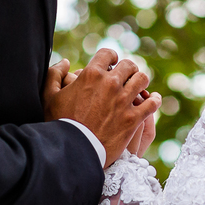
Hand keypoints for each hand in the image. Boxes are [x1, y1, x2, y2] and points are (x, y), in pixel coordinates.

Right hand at [43, 48, 161, 166]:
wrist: (73, 151)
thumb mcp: (49, 97)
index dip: (111, 57)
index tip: (112, 63)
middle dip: (128, 70)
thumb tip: (65, 62)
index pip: (108, 53)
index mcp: (91, 74)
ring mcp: (123, 101)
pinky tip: (153, 100)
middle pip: (129, 65)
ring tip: (138, 87)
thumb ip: (54, 74)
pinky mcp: (133, 119)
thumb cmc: (59, 124)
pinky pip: (151, 103)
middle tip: (126, 77)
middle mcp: (110, 84)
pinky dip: (154, 100)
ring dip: (140, 82)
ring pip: (142, 80)